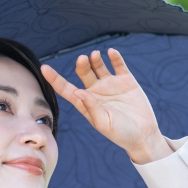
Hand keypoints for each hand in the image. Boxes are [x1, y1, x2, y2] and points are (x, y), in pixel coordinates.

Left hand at [41, 48, 172, 163]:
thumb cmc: (121, 134)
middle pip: (83, 73)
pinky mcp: (126, 81)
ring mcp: (111, 85)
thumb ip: (92, 108)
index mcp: (86, 103)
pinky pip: (118, 65)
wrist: (143, 135)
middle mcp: (96, 92)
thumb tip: (78, 91)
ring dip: (95, 59)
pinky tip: (111, 52)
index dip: (55, 79)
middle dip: (81, 65)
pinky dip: (114, 57)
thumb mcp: (104, 124)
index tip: (44, 68)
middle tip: (83, 59)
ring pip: (98, 66)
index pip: (66, 89)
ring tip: (95, 55)